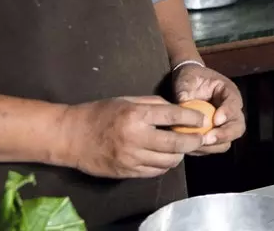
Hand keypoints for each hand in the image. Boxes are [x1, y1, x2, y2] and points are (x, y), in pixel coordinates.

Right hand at [58, 96, 206, 177]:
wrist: (71, 137)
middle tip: (201, 139)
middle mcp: (135, 138)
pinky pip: (154, 172)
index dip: (192, 119)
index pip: (172, 117)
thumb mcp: (126, 100)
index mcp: (135, 115)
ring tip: (182, 148)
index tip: (202, 120)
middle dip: (193, 142)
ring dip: (179, 155)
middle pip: (175, 144)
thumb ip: (152, 104)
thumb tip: (177, 110)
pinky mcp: (127, 172)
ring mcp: (131, 158)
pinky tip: (165, 158)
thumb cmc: (99, 113)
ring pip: (167, 161)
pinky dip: (164, 165)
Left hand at [172, 63, 245, 154]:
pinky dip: (204, 150)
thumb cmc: (190, 79)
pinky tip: (191, 147)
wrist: (188, 85)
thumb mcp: (187, 78)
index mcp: (228, 92)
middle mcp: (231, 110)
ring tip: (197, 144)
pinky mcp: (215, 135)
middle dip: (224, 135)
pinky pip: (214, 147)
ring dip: (214, 146)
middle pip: (238, 127)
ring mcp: (224, 125)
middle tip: (208, 138)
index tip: (216, 120)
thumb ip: (185, 89)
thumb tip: (182, 102)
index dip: (227, 113)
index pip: (234, 103)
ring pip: (228, 141)